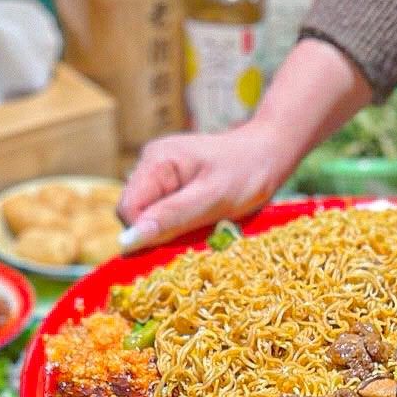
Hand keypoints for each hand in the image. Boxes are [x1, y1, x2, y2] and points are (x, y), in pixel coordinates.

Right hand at [118, 117, 292, 249]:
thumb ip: (170, 218)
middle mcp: (151, 164)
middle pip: (135, 214)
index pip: (127, 210)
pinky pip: (164, 215)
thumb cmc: (246, 173)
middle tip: (197, 229)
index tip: (178, 239)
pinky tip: (203, 217)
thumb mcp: (211, 199)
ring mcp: (160, 174)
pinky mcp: (171, 186)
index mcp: (156, 161)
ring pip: (149, 218)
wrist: (269, 154)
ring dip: (173, 229)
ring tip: (204, 220)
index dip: (146, 232)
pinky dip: (181, 224)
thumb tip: (128, 242)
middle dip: (161, 231)